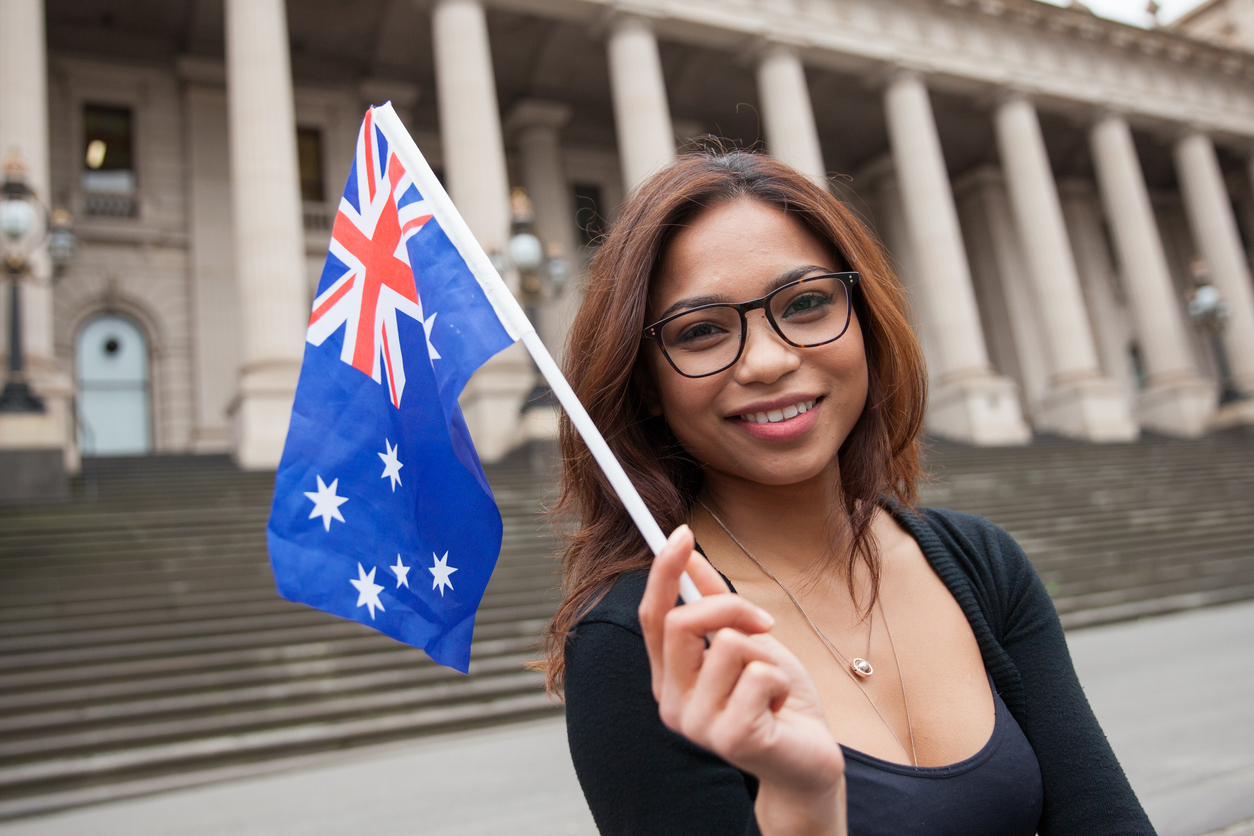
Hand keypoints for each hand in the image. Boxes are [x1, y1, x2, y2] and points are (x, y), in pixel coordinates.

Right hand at [638, 525, 846, 835]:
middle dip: (732, 607)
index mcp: (668, 676)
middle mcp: (671, 701)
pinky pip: (757, 675)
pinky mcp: (730, 737)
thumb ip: (714, 603)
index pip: (653, 615)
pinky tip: (779, 706)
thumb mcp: (747, 641)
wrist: (808, 759)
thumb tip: (687, 556)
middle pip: (682, 622)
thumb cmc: (776, 700)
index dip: (663, 572)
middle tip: (766, 623)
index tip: (681, 532)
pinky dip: (779, 680)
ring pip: (728, 645)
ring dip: (765, 655)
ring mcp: (696, 723)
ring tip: (772, 684)